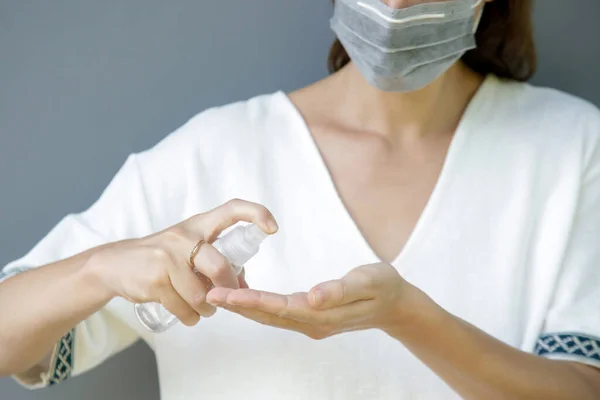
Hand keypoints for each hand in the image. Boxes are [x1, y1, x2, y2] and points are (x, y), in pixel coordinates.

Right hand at [87, 199, 277, 326]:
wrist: (114, 264)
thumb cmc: (161, 257)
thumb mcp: (187, 249)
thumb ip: (215, 261)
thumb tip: (246, 285)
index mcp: (197, 225)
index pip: (232, 209)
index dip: (256, 214)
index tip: (272, 228)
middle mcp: (183, 238)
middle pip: (220, 267)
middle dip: (229, 289)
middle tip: (229, 297)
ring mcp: (167, 259)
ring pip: (201, 296)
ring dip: (208, 310)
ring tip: (203, 309)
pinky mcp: (155, 281)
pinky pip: (184, 308)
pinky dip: (191, 318)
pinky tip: (188, 314)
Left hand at [206, 262, 423, 338]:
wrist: (396, 304)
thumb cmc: (384, 287)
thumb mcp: (368, 281)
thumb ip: (340, 289)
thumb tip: (313, 296)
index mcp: (324, 313)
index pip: (281, 307)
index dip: (252, 300)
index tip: (227, 294)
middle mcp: (313, 322)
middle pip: (269, 315)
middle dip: (239, 306)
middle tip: (210, 295)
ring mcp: (312, 323)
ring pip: (271, 317)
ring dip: (245, 308)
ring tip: (220, 297)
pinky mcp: (312, 318)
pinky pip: (279, 315)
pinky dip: (259, 307)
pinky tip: (246, 299)